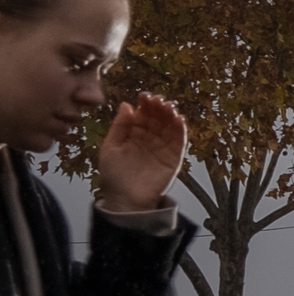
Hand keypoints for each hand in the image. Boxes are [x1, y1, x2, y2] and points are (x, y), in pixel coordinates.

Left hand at [93, 95, 185, 211]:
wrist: (125, 199)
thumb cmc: (114, 175)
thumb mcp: (110, 147)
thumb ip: (119, 127)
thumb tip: (126, 105)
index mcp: (134, 134)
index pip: (143, 115)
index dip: (145, 105)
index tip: (145, 96)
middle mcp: (150, 138)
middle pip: (158, 118)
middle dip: (159, 107)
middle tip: (158, 100)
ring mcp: (163, 147)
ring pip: (170, 126)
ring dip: (171, 115)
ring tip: (169, 106)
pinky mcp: (174, 157)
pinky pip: (180, 141)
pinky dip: (181, 130)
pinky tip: (179, 119)